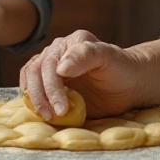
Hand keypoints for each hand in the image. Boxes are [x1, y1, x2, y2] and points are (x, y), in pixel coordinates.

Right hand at [19, 30, 143, 119]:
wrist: (129, 84)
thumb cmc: (121, 69)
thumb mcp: (108, 58)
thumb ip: (86, 55)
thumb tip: (60, 67)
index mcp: (71, 42)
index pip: (50, 63)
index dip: (51, 87)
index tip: (61, 108)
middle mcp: (58, 52)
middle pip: (36, 72)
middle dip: (42, 96)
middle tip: (54, 115)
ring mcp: (52, 68)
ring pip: (30, 79)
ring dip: (34, 99)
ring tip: (47, 116)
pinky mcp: (51, 84)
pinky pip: (32, 89)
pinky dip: (32, 101)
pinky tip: (42, 113)